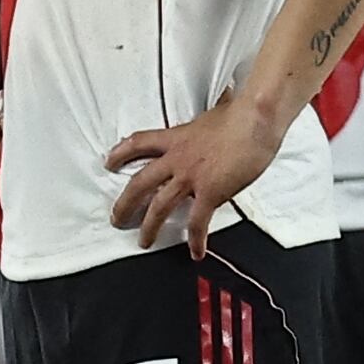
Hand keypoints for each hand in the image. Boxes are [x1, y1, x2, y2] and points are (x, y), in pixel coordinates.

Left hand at [103, 96, 282, 256]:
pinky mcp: (210, 192)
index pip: (138, 143)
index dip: (120, 153)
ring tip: (144, 241)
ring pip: (159, 206)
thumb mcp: (212, 116)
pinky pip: (197, 221)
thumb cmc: (240, 114)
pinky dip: (195, 239)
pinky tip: (195, 252)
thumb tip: (219, 111)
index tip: (109, 162)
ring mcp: (190, 177)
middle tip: (116, 218)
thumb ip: (207, 124)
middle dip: (124, 204)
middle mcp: (176, 159)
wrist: (254, 119)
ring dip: (149, 227)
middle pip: (139, 183)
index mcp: (176, 138)